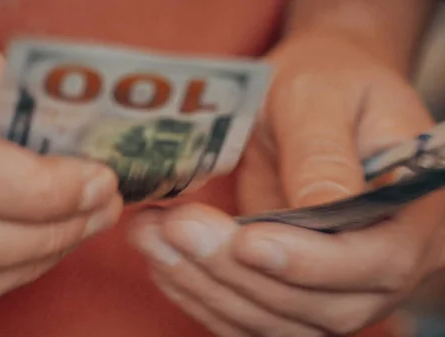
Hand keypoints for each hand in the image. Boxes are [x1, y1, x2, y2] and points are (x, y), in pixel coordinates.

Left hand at [129, 32, 444, 335]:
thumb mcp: (325, 97)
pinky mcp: (292, 288)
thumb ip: (324, 151)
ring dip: (207, 286)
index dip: (309, 262)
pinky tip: (164, 261)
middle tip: (174, 228)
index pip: (374, 261)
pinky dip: (203, 295)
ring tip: (150, 237)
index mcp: (411, 213)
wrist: (316, 98)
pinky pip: (251, 314)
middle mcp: (382, 264)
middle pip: (319, 305)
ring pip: (276, 319)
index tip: (247, 240)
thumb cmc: (328, 82)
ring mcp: (336, 285)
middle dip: (238, 273)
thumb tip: (323, 205)